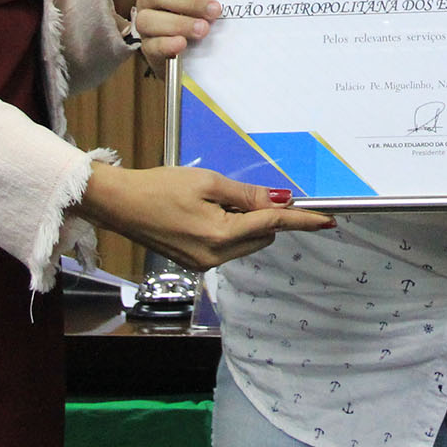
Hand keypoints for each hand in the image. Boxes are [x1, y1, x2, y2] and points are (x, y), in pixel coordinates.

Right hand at [74, 162, 333, 271]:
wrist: (119, 204)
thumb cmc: (160, 186)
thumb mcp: (209, 182)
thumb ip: (248, 195)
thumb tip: (281, 199)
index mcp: (221, 235)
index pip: (273, 225)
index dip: (302, 221)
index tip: (328, 220)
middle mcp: (215, 256)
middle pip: (262, 237)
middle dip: (263, 216)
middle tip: (238, 192)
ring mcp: (204, 263)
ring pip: (246, 243)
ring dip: (245, 223)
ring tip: (213, 200)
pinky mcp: (195, 263)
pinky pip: (227, 247)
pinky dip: (229, 230)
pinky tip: (205, 212)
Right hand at [128, 0, 220, 67]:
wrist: (190, 46)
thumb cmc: (200, 7)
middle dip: (189, 1)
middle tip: (215, 9)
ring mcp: (145, 22)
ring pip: (148, 20)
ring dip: (179, 24)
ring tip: (204, 29)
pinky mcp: (148, 46)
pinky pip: (151, 45)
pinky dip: (167, 44)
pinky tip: (182, 44)